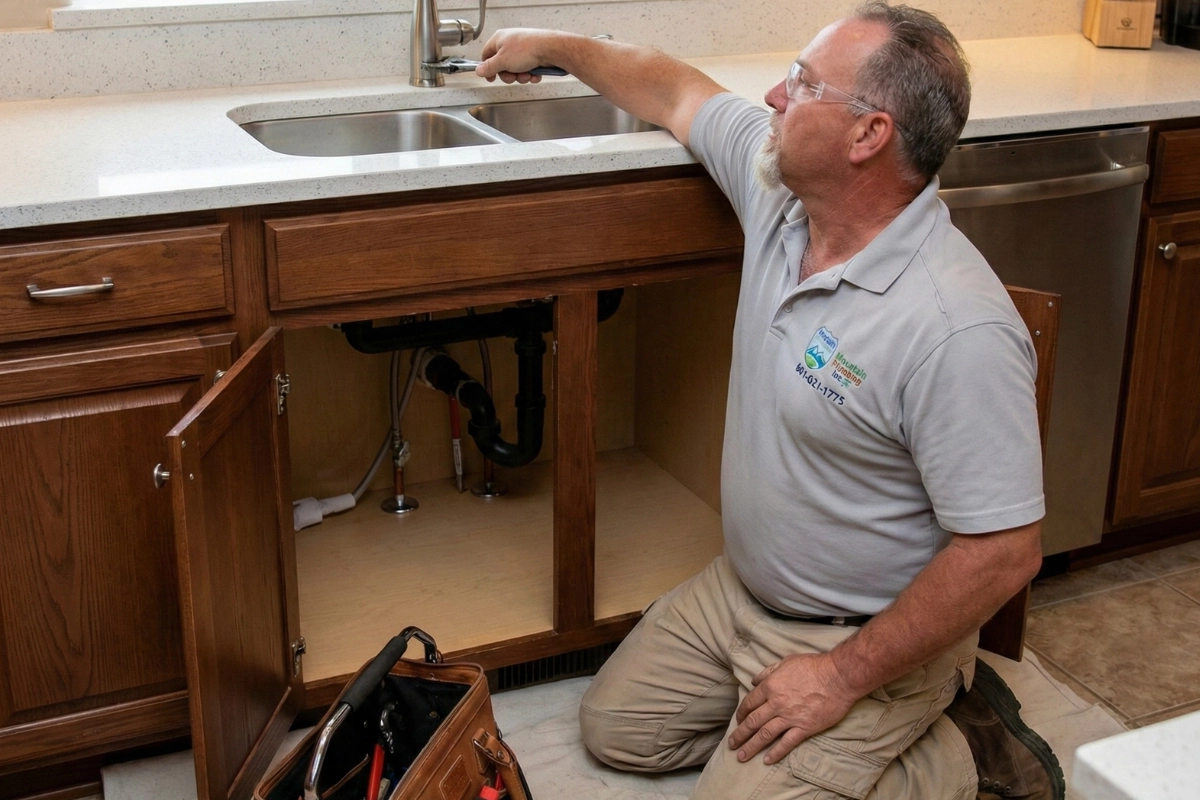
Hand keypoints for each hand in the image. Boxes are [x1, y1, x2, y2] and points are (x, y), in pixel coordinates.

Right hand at [476, 28, 554, 83]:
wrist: (550, 49)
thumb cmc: (527, 49)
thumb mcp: (502, 61)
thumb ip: (489, 67)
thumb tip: (479, 70)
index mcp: (499, 39)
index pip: (486, 55)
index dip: (487, 68)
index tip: (490, 77)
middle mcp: (510, 43)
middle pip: (502, 65)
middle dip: (508, 75)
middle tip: (513, 76)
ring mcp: (522, 49)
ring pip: (515, 70)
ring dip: (520, 76)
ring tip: (526, 74)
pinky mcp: (532, 56)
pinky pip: (526, 69)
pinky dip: (530, 74)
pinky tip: (534, 73)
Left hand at [729, 652, 858, 764]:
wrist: (838, 676)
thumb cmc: (814, 666)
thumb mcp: (786, 662)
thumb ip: (768, 671)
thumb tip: (754, 680)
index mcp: (770, 686)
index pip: (749, 703)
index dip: (741, 713)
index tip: (737, 721)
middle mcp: (776, 703)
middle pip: (752, 722)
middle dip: (740, 734)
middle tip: (731, 744)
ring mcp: (790, 717)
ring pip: (765, 735)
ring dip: (751, 747)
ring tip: (741, 756)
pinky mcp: (805, 727)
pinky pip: (787, 743)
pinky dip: (776, 753)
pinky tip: (767, 760)